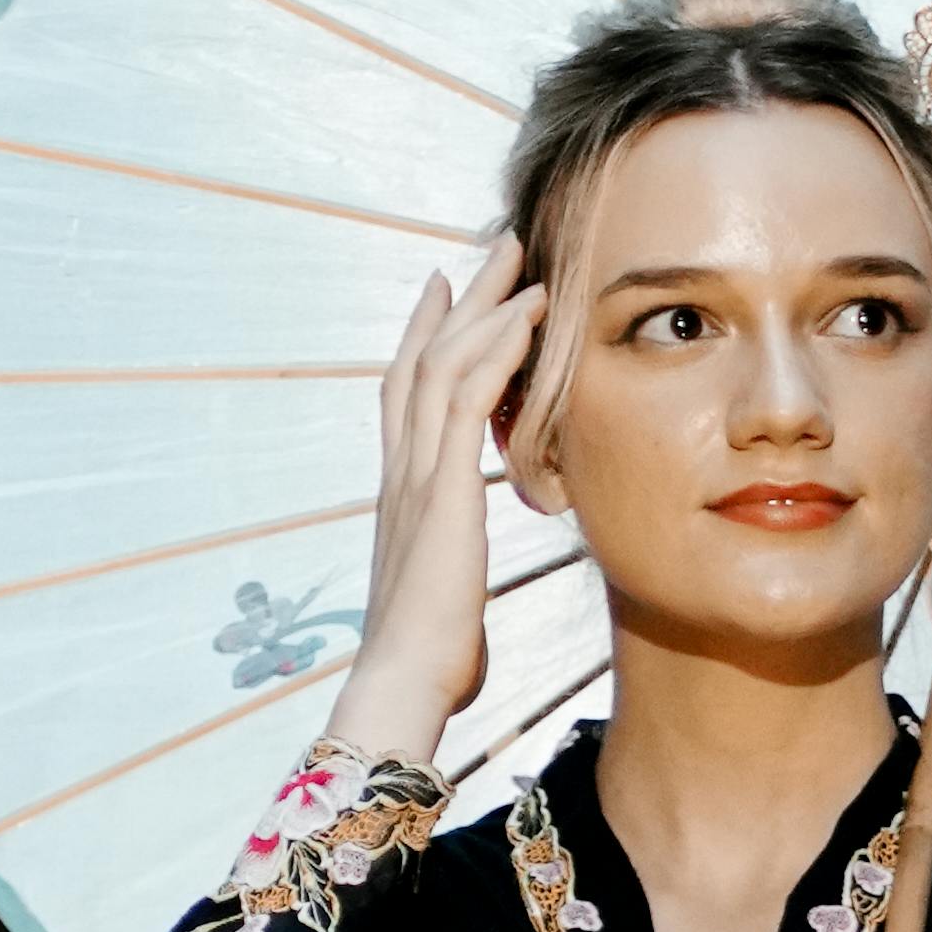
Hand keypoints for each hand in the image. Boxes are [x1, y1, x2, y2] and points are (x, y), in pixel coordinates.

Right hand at [319, 238, 539, 770]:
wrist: (404, 684)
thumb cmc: (429, 664)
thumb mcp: (444, 601)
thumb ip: (449, 579)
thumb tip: (457, 605)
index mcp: (403, 495)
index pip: (407, 395)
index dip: (424, 337)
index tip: (446, 291)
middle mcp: (403, 473)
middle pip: (422, 359)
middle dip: (462, 299)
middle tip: (494, 248)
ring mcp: (418, 476)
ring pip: (444, 363)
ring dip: (486, 306)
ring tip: (521, 259)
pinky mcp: (444, 489)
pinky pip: (469, 396)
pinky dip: (498, 348)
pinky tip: (528, 317)